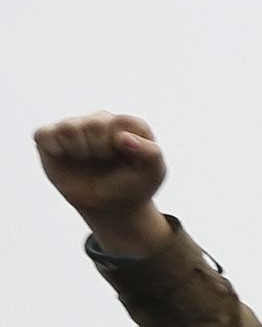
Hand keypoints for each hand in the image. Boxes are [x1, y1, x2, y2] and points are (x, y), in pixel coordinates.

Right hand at [32, 114, 173, 257]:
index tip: (126, 160)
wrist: (110, 206)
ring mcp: (74, 127)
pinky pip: (43, 135)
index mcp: (128, 124)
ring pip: (68, 129)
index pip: (119, 123)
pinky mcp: (50, 137)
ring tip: (87, 161)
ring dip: (79, 152)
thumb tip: (123, 137)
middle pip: (92, 125)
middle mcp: (100, 120)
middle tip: (104, 163)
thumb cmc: (133, 186)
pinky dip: (54, 149)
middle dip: (99, 151)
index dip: (121, 146)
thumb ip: (151, 154)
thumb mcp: (152, 174)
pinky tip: (66, 158)